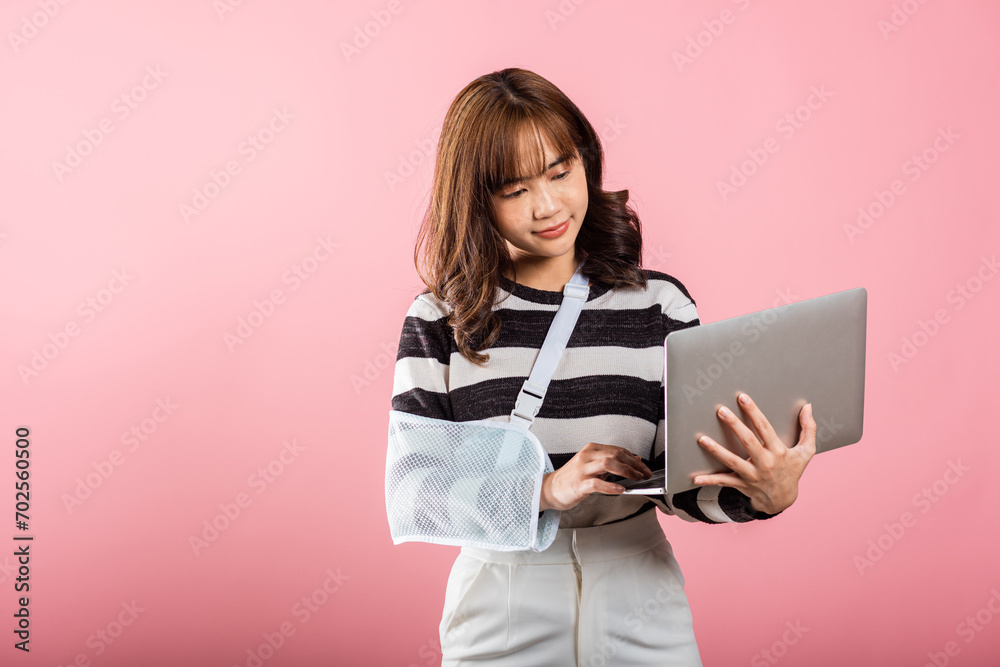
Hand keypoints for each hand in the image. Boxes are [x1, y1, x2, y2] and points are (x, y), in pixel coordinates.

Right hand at [539, 443, 651, 511]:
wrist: (550, 488)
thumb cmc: (572, 478)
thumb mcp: (593, 466)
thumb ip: (612, 463)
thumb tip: (634, 460)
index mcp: (591, 450)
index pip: (618, 450)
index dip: (634, 458)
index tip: (644, 467)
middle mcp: (587, 457)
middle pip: (615, 454)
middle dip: (634, 464)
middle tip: (644, 474)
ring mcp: (582, 470)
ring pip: (607, 463)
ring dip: (626, 471)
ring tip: (636, 479)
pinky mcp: (579, 484)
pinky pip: (597, 483)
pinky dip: (611, 486)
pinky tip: (620, 489)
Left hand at [692, 393, 816, 514]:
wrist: (783, 499)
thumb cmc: (792, 470)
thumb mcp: (806, 452)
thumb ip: (808, 429)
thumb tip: (808, 406)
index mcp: (778, 451)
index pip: (765, 428)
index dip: (754, 412)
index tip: (742, 397)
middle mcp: (765, 463)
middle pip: (748, 441)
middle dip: (734, 425)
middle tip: (721, 410)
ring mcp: (752, 475)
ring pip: (732, 461)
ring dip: (716, 450)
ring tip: (702, 439)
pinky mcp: (742, 484)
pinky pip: (724, 482)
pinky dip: (710, 481)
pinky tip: (695, 478)